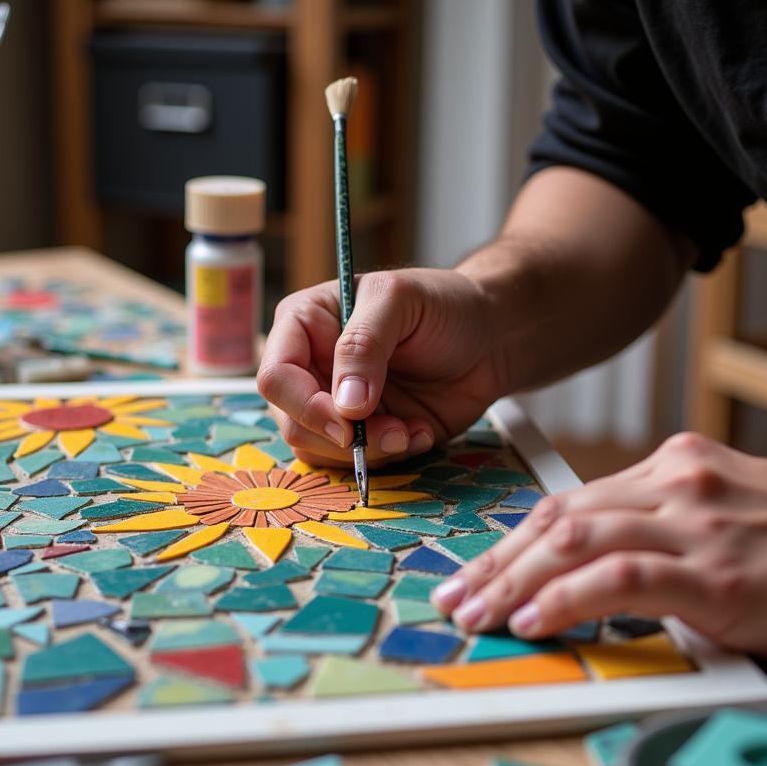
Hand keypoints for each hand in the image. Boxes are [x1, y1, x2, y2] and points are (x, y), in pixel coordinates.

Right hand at [257, 269, 507, 466]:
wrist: (491, 337)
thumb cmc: (444, 304)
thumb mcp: (401, 302)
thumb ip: (365, 343)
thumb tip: (345, 404)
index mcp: (305, 325)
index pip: (276, 376)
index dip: (305, 405)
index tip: (349, 421)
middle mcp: (312, 368)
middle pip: (291, 422)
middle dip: (341, 438)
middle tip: (392, 431)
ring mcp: (337, 405)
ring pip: (319, 451)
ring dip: (368, 452)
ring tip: (410, 430)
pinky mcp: (366, 434)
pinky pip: (357, 464)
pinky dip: (391, 458)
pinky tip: (420, 432)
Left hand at [430, 432, 766, 664]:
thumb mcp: (727, 517)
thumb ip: (661, 533)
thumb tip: (592, 573)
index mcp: (673, 469)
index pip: (568, 503)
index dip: (510, 543)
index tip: (474, 573)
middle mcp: (676, 484)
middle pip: (557, 518)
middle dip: (495, 563)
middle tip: (455, 599)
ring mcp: (696, 524)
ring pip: (575, 541)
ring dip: (513, 582)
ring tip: (477, 616)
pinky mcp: (718, 573)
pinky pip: (620, 577)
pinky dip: (567, 599)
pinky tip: (533, 620)